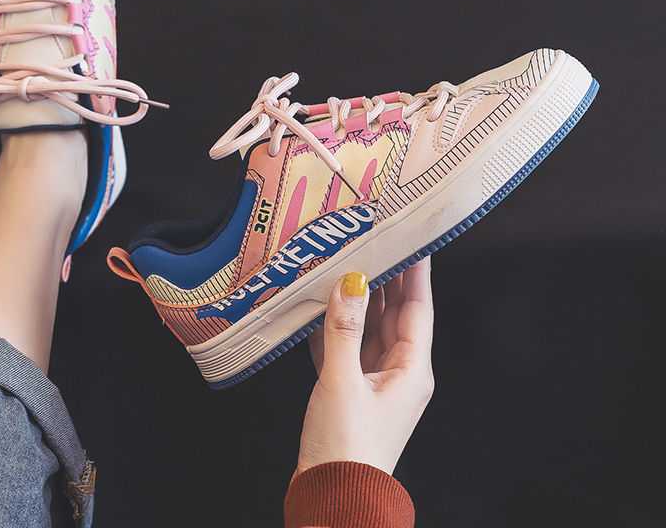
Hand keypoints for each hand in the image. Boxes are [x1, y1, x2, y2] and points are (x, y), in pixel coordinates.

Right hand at [296, 257, 433, 475]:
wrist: (331, 501)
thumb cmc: (346, 448)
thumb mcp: (343, 381)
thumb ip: (344, 329)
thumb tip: (351, 283)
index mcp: (411, 370)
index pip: (417, 307)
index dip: (415, 271)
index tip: (411, 236)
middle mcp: (398, 372)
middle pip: (393, 314)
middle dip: (383, 278)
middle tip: (370, 240)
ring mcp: (374, 382)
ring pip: (368, 328)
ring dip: (357, 300)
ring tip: (344, 263)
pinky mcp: (351, 391)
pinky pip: (347, 348)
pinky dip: (336, 327)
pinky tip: (320, 307)